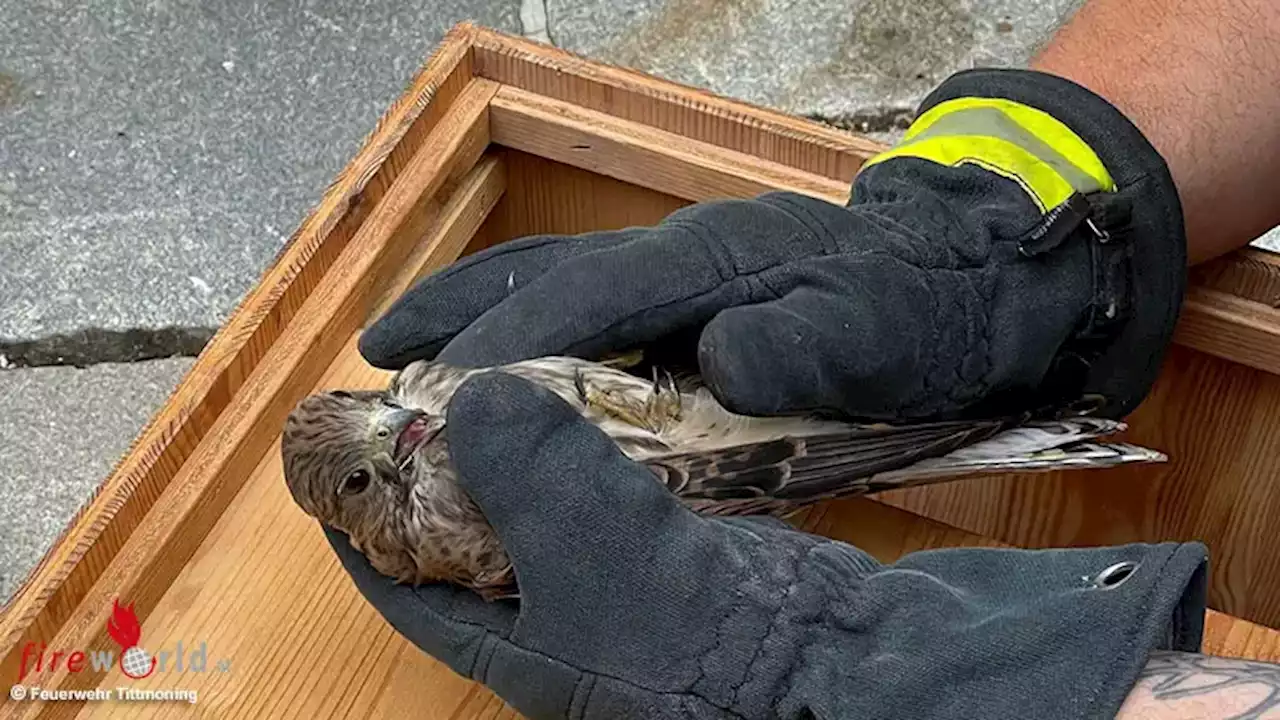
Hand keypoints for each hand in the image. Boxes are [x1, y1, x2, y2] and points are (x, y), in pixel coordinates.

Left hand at [325, 371, 1209, 719]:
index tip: (332, 457)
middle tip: (422, 391)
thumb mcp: (594, 560)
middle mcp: (557, 621)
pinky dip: (597, 446)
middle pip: (471, 539)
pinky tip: (594, 394)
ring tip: (502, 375)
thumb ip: (527, 477)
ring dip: (524, 447)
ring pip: (546, 506)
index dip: (358, 528)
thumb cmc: (696, 644)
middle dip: (443, 469)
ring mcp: (620, 589)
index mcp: (513, 646)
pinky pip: (615, 492)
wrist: (835, 666)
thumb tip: (463, 400)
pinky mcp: (678, 556)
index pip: (404, 590)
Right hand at [359, 69, 1186, 422]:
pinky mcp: (694, 297)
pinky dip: (531, 334)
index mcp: (714, 261)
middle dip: (458, 312)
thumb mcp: (884, 331)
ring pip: (558, 285)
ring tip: (407, 350)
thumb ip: (807, 344)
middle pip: (545, 275)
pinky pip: (591, 311)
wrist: (978, 278)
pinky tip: (506, 369)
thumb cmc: (926, 313)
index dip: (509, 345)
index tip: (441, 393)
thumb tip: (719, 360)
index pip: (588, 300)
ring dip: (478, 316)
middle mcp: (682, 254)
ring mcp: (685, 270)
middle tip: (377, 353)